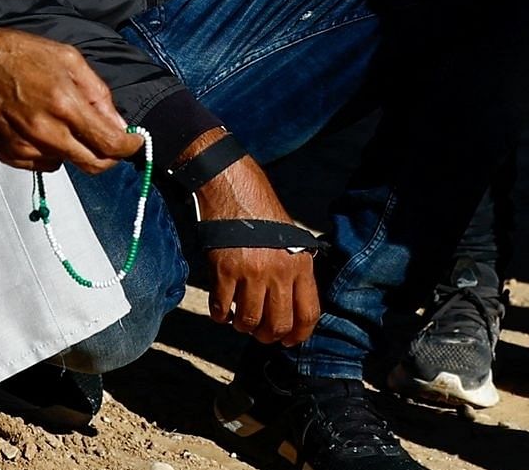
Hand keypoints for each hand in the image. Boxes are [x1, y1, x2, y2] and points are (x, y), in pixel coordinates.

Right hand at [0, 19, 139, 172]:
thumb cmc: (15, 54)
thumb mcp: (66, 57)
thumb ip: (97, 92)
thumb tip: (117, 121)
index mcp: (64, 103)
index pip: (110, 144)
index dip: (129, 147)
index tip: (134, 142)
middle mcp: (46, 132)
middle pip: (94, 165)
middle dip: (109, 155)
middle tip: (108, 139)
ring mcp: (26, 147)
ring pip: (68, 163)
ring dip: (76, 148)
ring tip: (61, 120)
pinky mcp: (10, 155)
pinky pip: (43, 163)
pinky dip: (50, 151)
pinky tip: (39, 125)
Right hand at [190, 148, 321, 345]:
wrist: (232, 186)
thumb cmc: (262, 211)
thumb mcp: (291, 238)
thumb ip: (295, 270)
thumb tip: (292, 306)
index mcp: (300, 264)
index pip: (308, 313)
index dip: (298, 335)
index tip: (288, 341)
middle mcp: (278, 271)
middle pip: (278, 323)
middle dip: (268, 336)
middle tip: (260, 333)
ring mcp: (251, 272)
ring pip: (249, 320)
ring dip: (243, 326)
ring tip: (240, 320)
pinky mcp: (224, 270)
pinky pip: (222, 307)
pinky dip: (220, 315)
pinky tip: (221, 311)